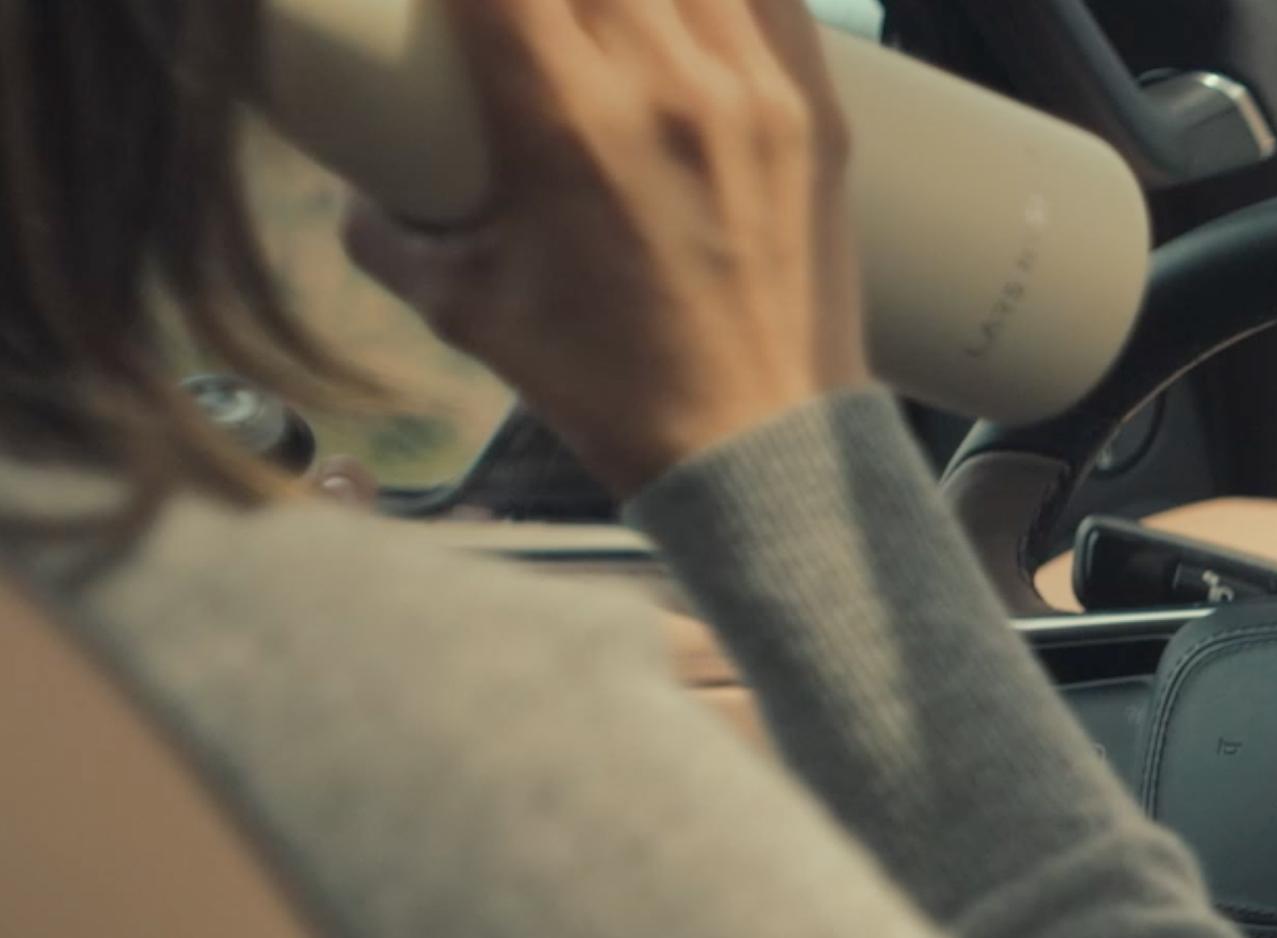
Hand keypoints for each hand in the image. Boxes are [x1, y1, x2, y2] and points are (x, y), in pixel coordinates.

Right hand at [345, 0, 863, 496]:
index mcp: (567, 118)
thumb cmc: (605, 387)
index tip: (459, 5)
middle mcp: (669, 82)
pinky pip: (770, 0)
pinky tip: (686, 15)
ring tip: (602, 23)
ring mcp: (756, 89)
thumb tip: (352, 190)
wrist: (758, 447)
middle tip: (523, 18)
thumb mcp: (464, 308)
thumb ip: (387, 235)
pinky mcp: (817, 111)